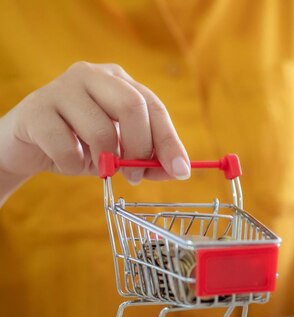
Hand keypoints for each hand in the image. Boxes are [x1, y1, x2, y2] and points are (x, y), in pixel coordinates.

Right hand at [0, 61, 189, 183]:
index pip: (154, 107)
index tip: (181, 171)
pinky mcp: (36, 110)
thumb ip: (148, 159)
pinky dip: (73, 166)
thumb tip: (177, 170)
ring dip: (104, 162)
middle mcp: (92, 75)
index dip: (170, 141)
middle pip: (132, 107)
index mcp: (118, 81)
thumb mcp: (118, 153)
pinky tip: (66, 162)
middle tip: (134, 176)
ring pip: (101, 130)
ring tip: (95, 167)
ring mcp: (61, 88)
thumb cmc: (78, 145)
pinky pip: (67, 148)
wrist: (24, 147)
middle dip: (140, 148)